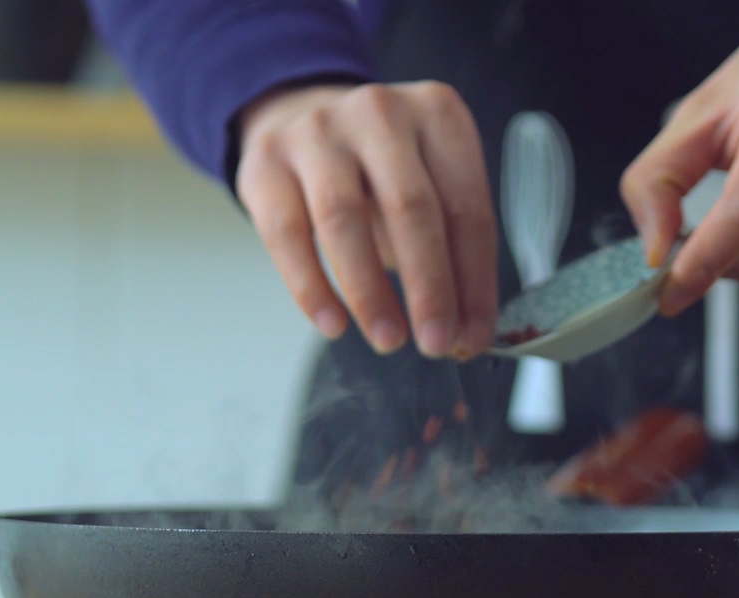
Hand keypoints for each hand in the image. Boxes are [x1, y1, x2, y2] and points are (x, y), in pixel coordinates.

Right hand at [236, 81, 498, 358]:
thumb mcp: (429, 186)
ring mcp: (317, 130)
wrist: (302, 119)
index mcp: (438, 115)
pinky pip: (287, 233)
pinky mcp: (265, 160)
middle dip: (429, 287)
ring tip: (388, 340)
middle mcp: (379, 111)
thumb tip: (466, 332)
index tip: (473, 336)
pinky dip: (311, 287)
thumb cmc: (380, 171)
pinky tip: (333, 325)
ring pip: (344, 219)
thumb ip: (451, 248)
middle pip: (410, 208)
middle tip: (435, 344)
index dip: (473, 281)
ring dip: (370, 292)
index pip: (466, 208)